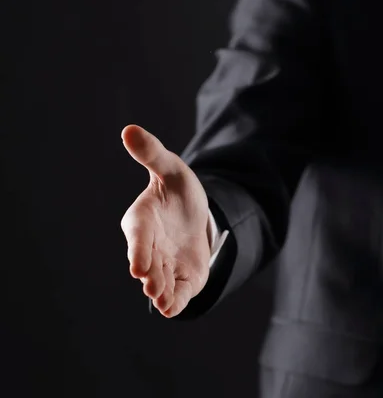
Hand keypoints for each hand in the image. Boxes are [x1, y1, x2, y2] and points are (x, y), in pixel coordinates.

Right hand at [120, 125, 210, 317]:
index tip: (138, 266)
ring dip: (161, 291)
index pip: (138, 235)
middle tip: (152, 286)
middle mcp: (148, 246)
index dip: (138, 250)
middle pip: (148, 262)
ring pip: (160, 280)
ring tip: (163, 301)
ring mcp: (163, 264)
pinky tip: (172, 310)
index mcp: (141, 220)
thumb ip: (153, 154)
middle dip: (150, 274)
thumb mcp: (172, 168)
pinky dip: (173, 302)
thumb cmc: (178, 190)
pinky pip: (176, 292)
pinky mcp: (179, 278)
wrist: (197, 215)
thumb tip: (129, 129)